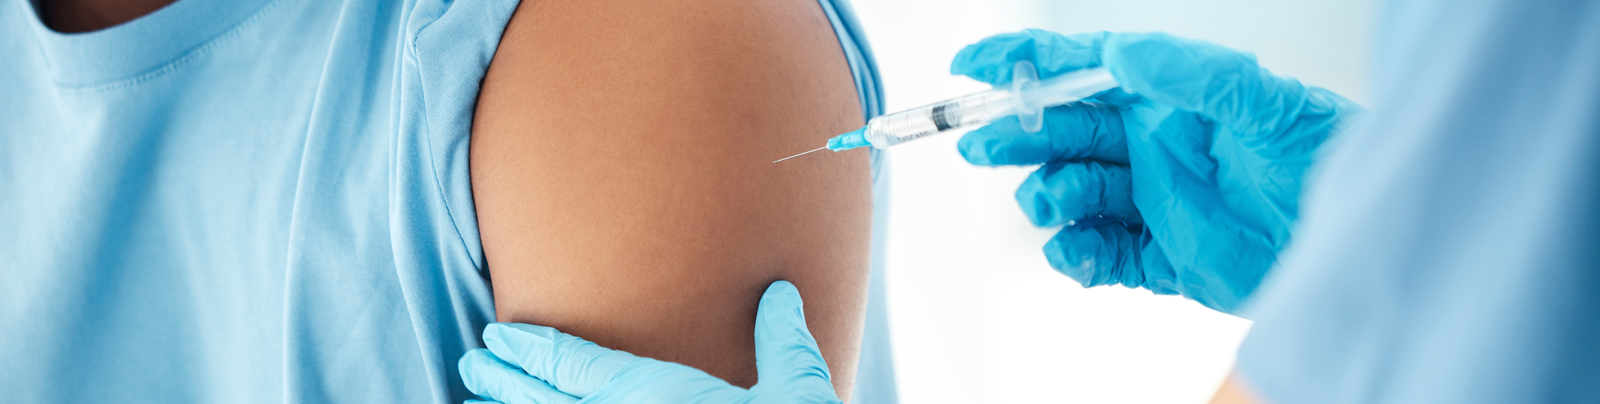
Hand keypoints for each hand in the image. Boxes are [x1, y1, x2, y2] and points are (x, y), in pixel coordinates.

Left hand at [458, 281, 840, 403]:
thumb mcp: (796, 391)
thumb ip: (781, 342)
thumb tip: (781, 293)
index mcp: (655, 395)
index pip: (575, 363)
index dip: (533, 348)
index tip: (501, 336)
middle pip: (545, 398)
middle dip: (505, 378)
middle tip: (473, 361)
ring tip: (474, 400)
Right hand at [952, 30, 1360, 312]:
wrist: (1360, 241)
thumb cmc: (1324, 156)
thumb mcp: (1264, 102)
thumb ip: (1190, 76)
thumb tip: (1121, 55)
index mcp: (1165, 98)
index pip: (1080, 70)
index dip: (1024, 63)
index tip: (974, 63)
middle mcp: (1151, 146)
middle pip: (1063, 135)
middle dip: (1019, 137)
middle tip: (986, 144)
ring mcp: (1152, 203)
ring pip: (1072, 196)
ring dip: (1046, 197)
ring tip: (1049, 204)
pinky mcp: (1162, 259)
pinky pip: (1101, 256)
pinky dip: (1077, 256)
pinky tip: (1073, 251)